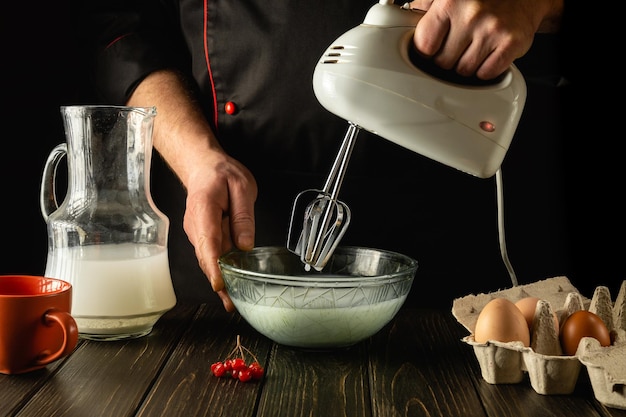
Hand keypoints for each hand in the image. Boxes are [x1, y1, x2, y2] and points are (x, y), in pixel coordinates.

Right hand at [128, 70, 256, 311]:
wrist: (203, 166)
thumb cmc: (223, 174)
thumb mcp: (242, 187)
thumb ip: (243, 215)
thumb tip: (244, 245)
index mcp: (205, 210)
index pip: (209, 242)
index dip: (215, 266)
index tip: (221, 285)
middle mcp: (196, 226)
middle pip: (207, 258)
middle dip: (219, 283)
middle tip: (232, 305)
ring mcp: (197, 232)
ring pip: (208, 259)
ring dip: (219, 280)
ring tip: (233, 303)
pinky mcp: (203, 236)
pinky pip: (211, 255)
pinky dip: (219, 270)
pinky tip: (230, 286)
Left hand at [408, 0, 562, 79]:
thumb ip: (426, 9)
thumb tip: (402, 22)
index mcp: (449, 2)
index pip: (424, 46)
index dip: (427, 52)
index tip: (432, 51)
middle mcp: (471, 15)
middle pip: (443, 62)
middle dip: (447, 59)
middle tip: (458, 47)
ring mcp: (492, 30)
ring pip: (463, 72)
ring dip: (466, 67)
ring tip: (474, 49)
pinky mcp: (511, 44)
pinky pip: (486, 74)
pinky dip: (485, 70)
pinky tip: (487, 55)